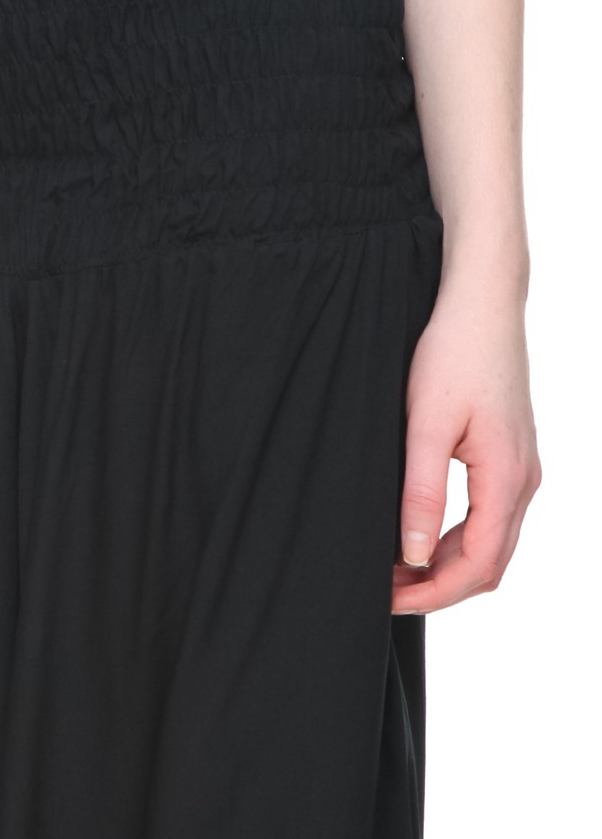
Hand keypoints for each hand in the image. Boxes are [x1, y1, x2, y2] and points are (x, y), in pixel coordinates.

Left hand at [391, 278, 541, 613]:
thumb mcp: (425, 425)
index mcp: (507, 478)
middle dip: (437, 587)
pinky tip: (416, 536)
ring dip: (445, 565)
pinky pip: (489, 518)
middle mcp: (523, 481)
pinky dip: (454, 540)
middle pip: (488, 564)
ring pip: (490, 544)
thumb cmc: (452, 356)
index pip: (477, 565)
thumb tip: (413, 555)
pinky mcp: (509, 457)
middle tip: (383, 590)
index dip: (432, 593)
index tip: (386, 599)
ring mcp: (521, 470)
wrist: (482, 307)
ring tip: (392, 567)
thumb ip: (420, 492)